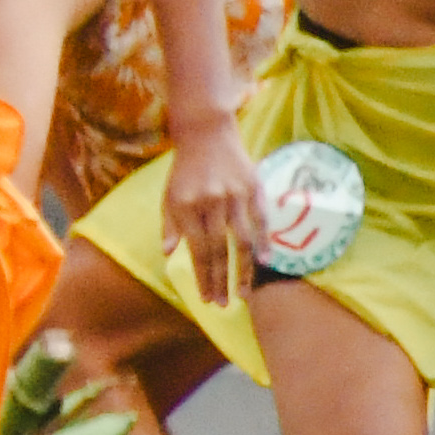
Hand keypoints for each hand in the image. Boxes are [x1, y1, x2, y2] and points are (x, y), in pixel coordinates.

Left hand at [160, 114, 261, 308]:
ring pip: (241, 239)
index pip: (197, 250)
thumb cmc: (185, 168)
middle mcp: (210, 202)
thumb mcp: (169, 194)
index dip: (203, 276)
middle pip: (218, 249)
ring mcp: (234, 195)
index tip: (207, 298)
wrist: (206, 130)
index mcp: (186, 206)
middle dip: (221, 280)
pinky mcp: (253, 187)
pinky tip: (266, 262)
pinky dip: (265, 241)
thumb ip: (170, 225)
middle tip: (224, 304)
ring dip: (243, 269)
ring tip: (245, 292)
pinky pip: (262, 219)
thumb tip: (168, 254)